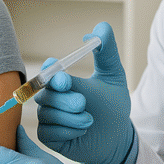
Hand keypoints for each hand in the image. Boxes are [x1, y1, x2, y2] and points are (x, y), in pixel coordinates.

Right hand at [35, 22, 134, 163]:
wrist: (117, 136)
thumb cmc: (112, 104)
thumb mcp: (114, 76)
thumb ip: (107, 51)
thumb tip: (101, 27)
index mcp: (62, 80)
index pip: (48, 71)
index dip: (51, 73)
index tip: (64, 77)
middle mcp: (50, 97)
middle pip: (46, 95)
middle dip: (66, 100)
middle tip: (83, 103)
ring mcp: (47, 117)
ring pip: (48, 114)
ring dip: (73, 118)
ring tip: (90, 119)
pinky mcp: (48, 136)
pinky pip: (50, 132)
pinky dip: (69, 131)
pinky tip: (82, 130)